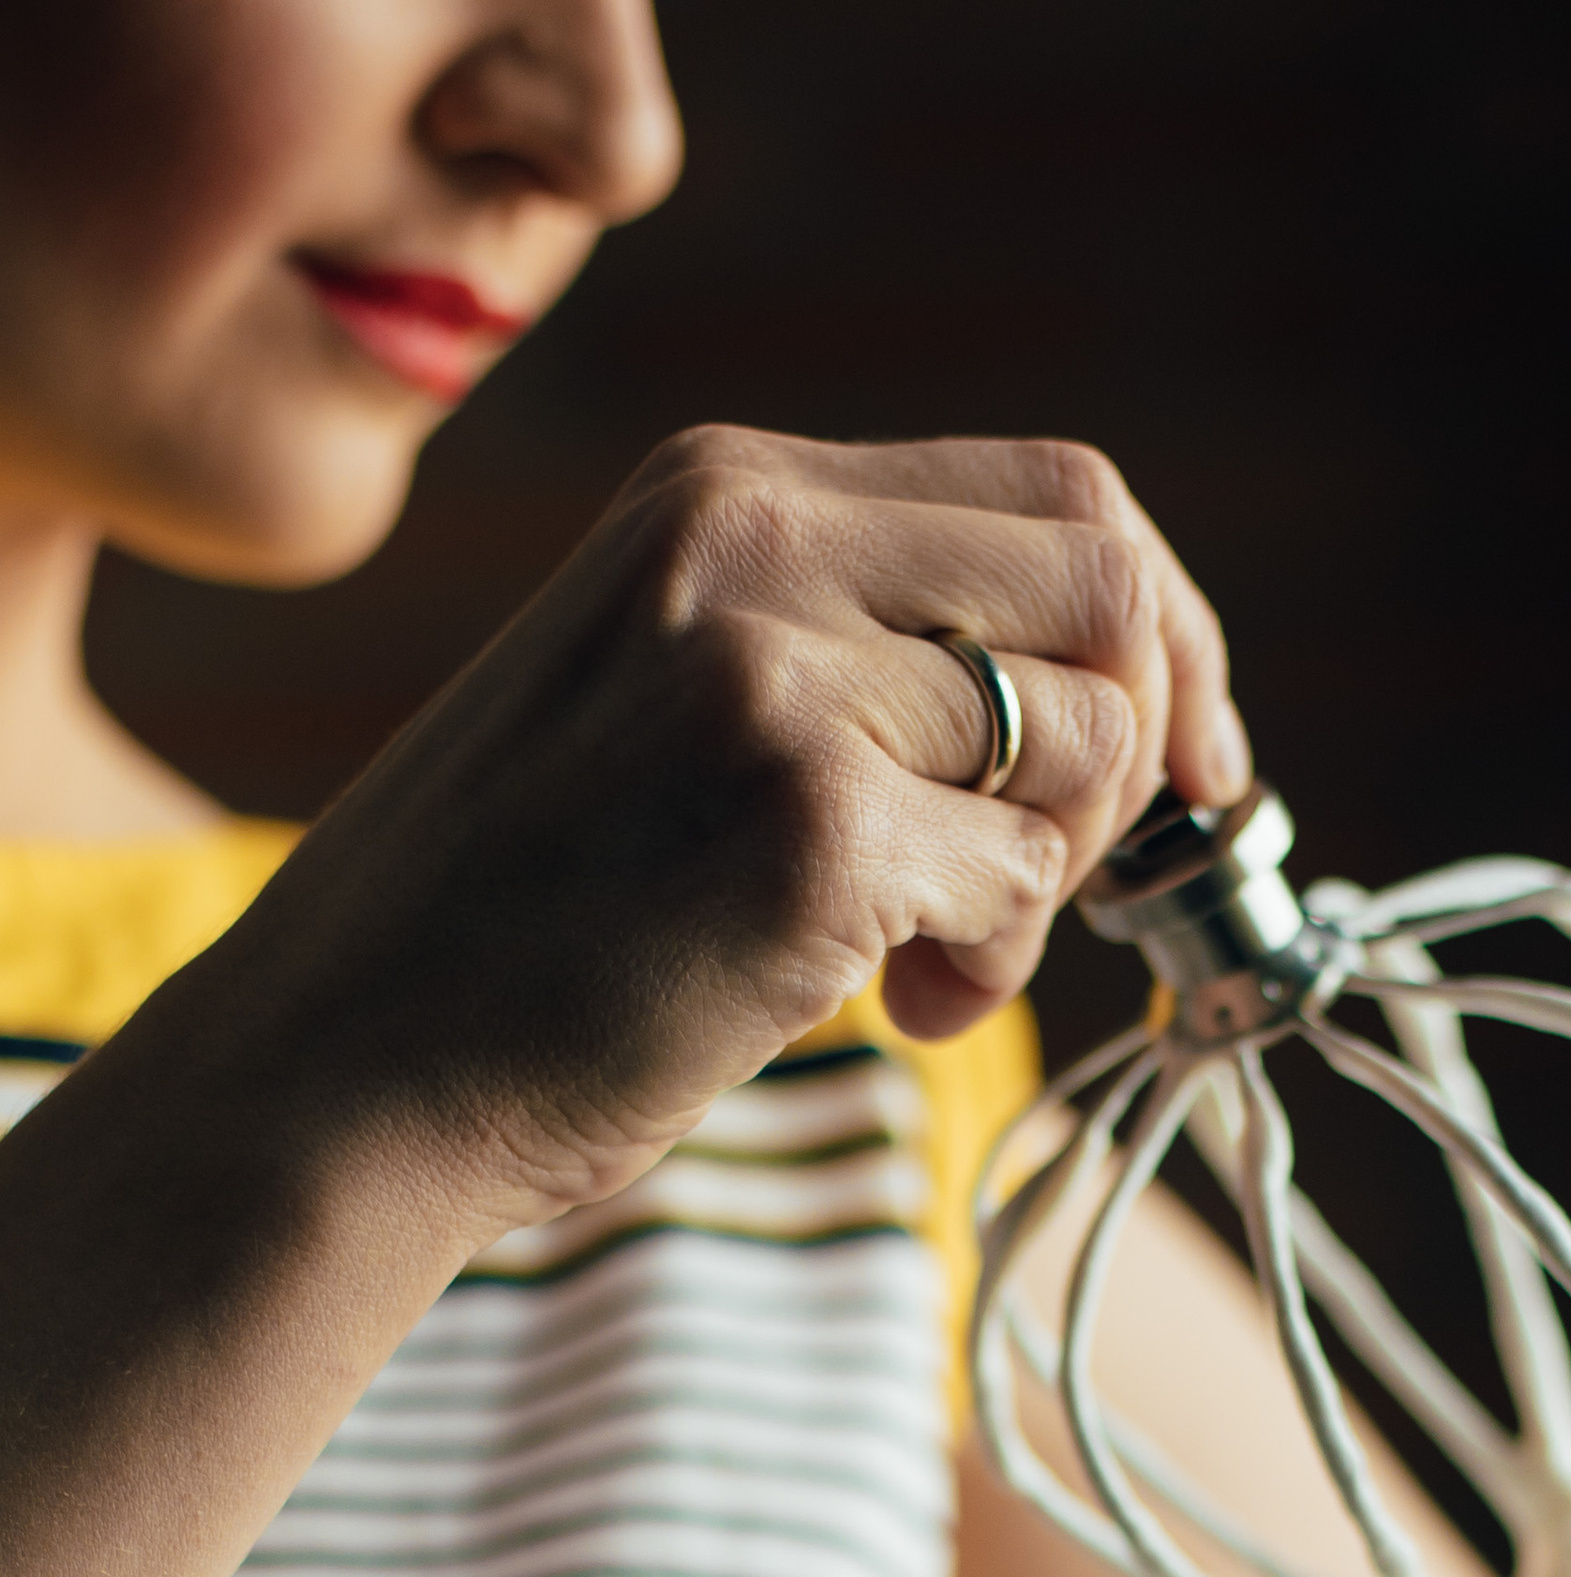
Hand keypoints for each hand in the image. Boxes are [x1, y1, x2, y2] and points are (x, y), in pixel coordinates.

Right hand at [170, 426, 1246, 1239]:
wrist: (348, 1061)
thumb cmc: (520, 918)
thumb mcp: (666, 688)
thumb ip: (851, 641)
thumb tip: (1121, 693)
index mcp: (726, 486)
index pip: (1057, 497)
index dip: (1159, 637)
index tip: (1188, 760)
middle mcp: (754, 538)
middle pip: (1110, 588)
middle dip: (1142, 752)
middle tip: (1058, 880)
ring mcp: (779, 674)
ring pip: (1083, 747)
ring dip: (1047, 890)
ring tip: (921, 971)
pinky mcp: (810, 823)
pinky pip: (1024, 882)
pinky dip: (989, 970)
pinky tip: (880, 1010)